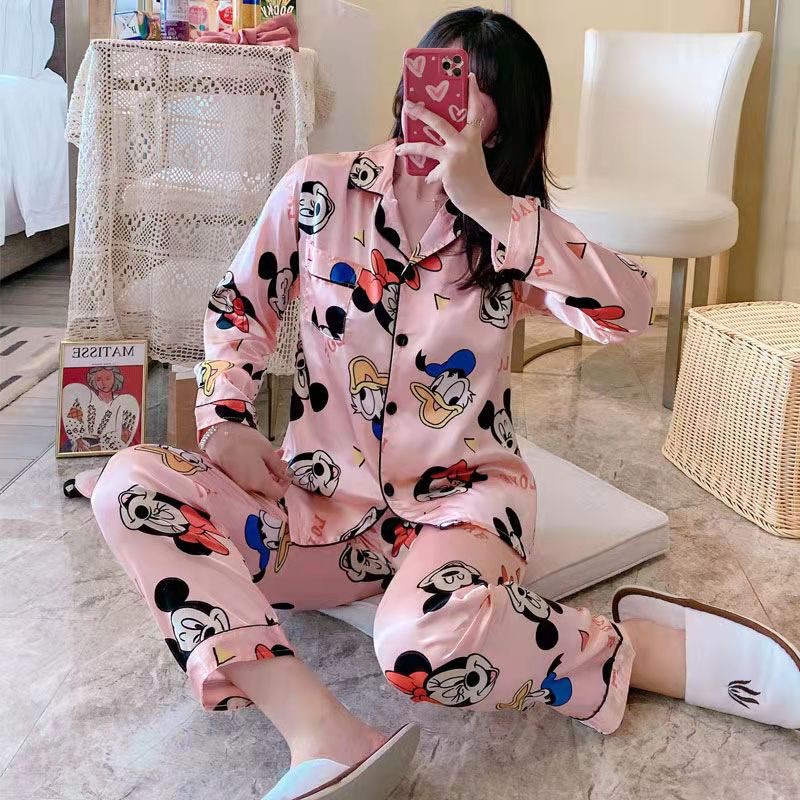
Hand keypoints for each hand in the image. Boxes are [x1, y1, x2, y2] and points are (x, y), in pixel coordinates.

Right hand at [202, 422, 290, 501]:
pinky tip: (260, 457)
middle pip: (267, 488)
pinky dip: (257, 470)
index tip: (286, 473)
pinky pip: (249, 478)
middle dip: (277, 475)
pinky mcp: (233, 477)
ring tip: (273, 455)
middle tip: (281, 460)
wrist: (218, 436)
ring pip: (258, 482)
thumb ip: (278, 466)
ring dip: (268, 471)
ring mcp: (239, 483)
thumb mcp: (267, 450)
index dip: (284, 485)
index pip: (277, 494)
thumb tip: (284, 474)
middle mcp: (248, 487)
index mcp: (259, 482)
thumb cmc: (244, 441)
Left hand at [395, 72, 511, 235]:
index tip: (469, 76)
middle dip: (421, 113)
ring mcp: (455, 155)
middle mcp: (465, 142)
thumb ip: (457, 147)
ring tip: (400, 147)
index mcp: (473, 136)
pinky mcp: (447, 170)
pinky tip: (433, 180)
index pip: (474, 110)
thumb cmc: (475, 178)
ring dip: (410, 147)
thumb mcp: (471, 157)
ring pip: (425, 147)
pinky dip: (431, 177)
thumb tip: (433, 148)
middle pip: (439, 122)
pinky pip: (431, 172)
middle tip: (409, 105)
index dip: (472, 92)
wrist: (482, 199)